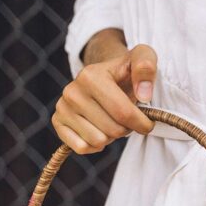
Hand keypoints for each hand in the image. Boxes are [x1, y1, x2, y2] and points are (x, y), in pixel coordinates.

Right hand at [52, 37, 156, 153]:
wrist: (104, 76)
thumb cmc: (126, 72)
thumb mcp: (142, 58)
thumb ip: (146, 68)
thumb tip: (143, 95)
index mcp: (91, 76)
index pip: (123, 112)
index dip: (142, 123)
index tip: (148, 122)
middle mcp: (72, 91)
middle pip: (112, 130)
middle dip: (126, 129)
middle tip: (127, 118)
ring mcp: (62, 107)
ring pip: (98, 141)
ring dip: (111, 137)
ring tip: (112, 121)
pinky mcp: (57, 121)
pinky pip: (82, 148)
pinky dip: (95, 145)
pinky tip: (99, 131)